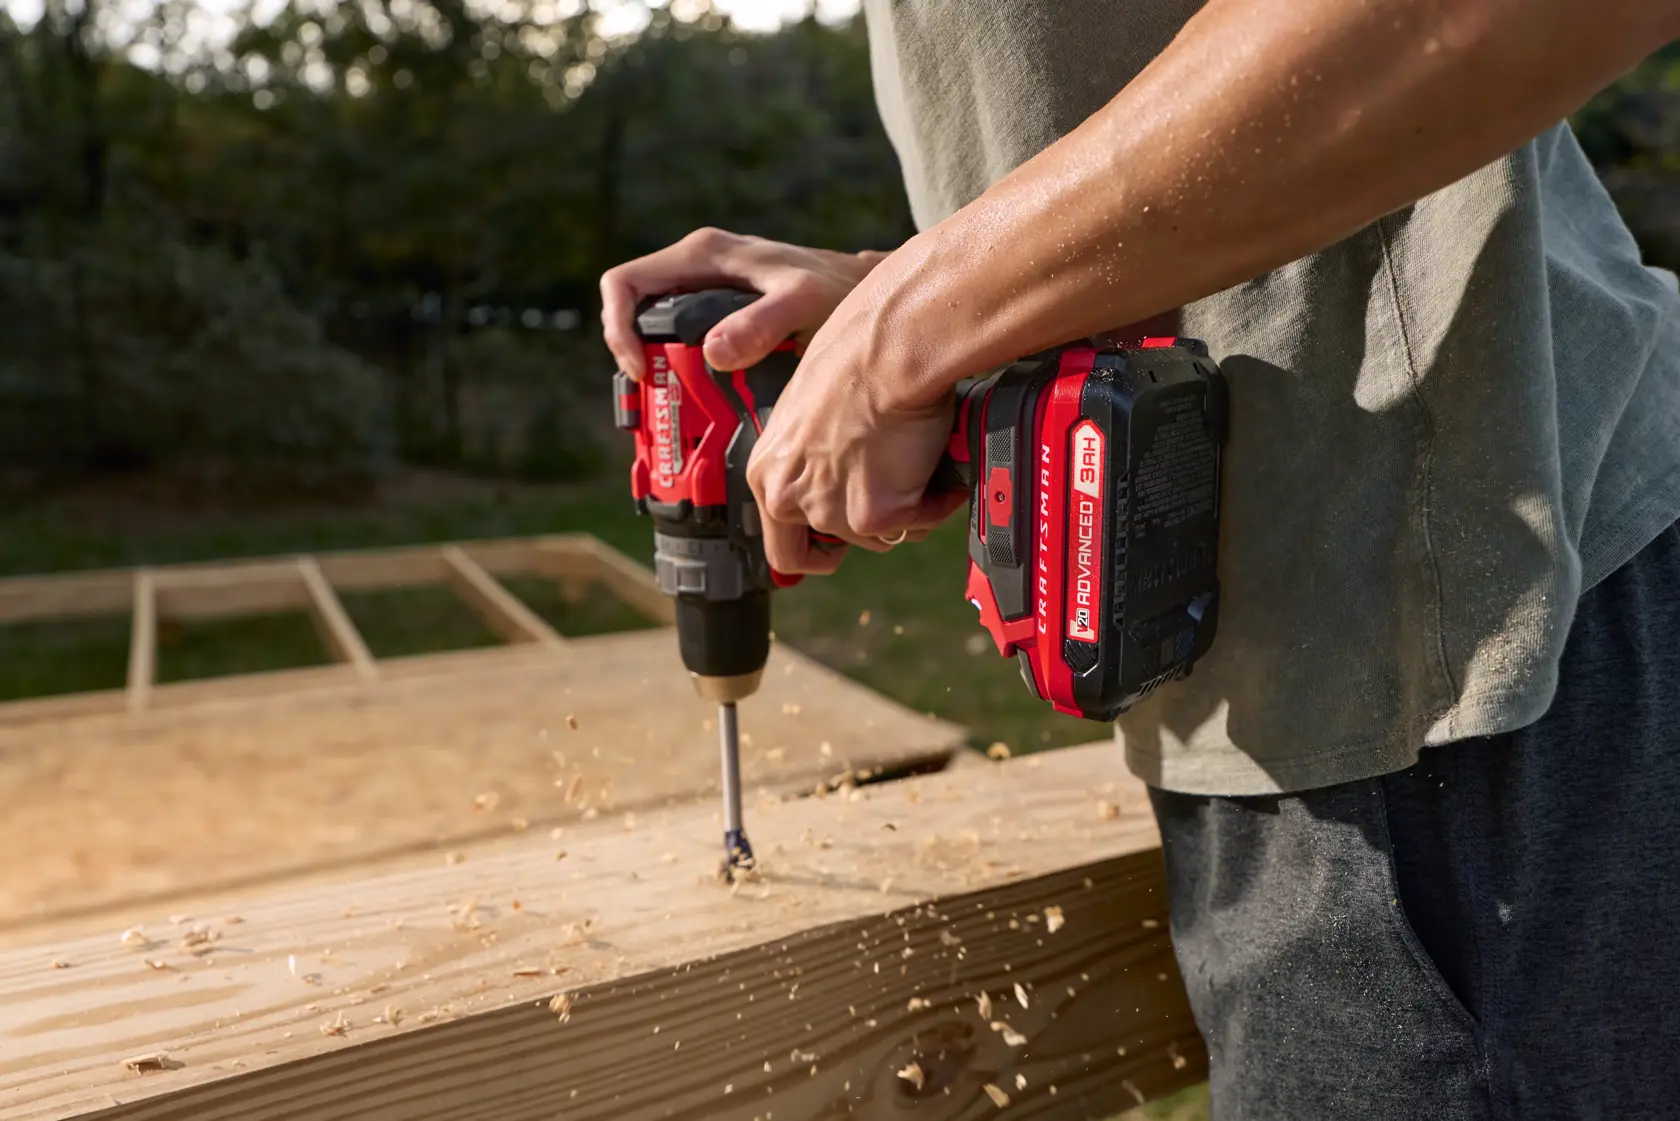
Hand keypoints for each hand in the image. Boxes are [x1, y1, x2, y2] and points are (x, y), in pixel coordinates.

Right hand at [599, 227, 888, 379]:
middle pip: (634, 314)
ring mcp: (706, 293)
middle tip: (661, 406)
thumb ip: (763, 324)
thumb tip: (713, 352)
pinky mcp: (719, 318)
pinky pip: (681, 344)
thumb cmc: (840, 287)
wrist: (868, 289)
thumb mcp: (805, 303)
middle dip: (637, 361)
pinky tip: (700, 407)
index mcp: (702, 256)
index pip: (625, 283)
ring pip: (654, 332)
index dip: (618, 328)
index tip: (642, 372)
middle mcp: (696, 270)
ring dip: (658, 374)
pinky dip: (680, 376)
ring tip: (678, 414)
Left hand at [745, 276, 968, 574]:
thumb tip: (842, 467)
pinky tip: (941, 461)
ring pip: (883, 534)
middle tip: (899, 491)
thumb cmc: (857, 354)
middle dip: (873, 521)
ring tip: (922, 457)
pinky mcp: (873, 515)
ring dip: (909, 505)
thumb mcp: (813, 406)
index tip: (837, 548)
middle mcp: (788, 496)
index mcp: (767, 469)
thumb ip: (815, 451)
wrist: (892, 345)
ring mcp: (830, 510)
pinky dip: (938, 498)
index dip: (816, 548)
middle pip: (839, 540)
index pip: (782, 543)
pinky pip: (919, 522)